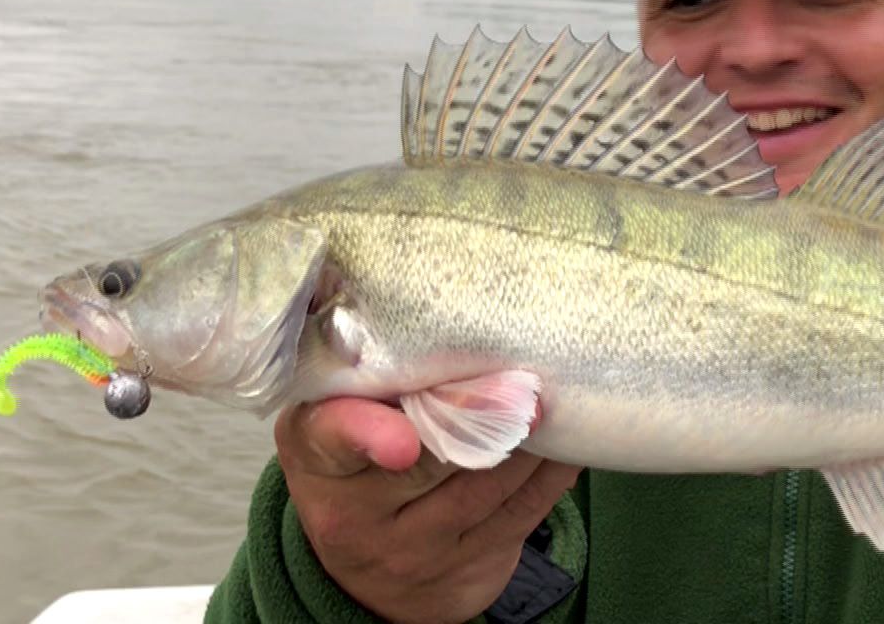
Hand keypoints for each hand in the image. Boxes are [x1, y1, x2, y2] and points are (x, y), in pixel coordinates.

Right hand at [275, 396, 582, 623]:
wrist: (369, 570)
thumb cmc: (355, 464)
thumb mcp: (333, 420)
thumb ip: (367, 375)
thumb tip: (440, 313)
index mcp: (317, 461)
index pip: (336, 440)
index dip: (368, 435)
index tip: (403, 442)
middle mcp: (359, 516)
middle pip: (432, 458)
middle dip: (481, 416)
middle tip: (521, 384)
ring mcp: (417, 550)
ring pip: (488, 485)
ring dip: (528, 437)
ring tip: (549, 397)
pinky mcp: (470, 568)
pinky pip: (524, 511)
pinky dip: (551, 469)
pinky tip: (566, 436)